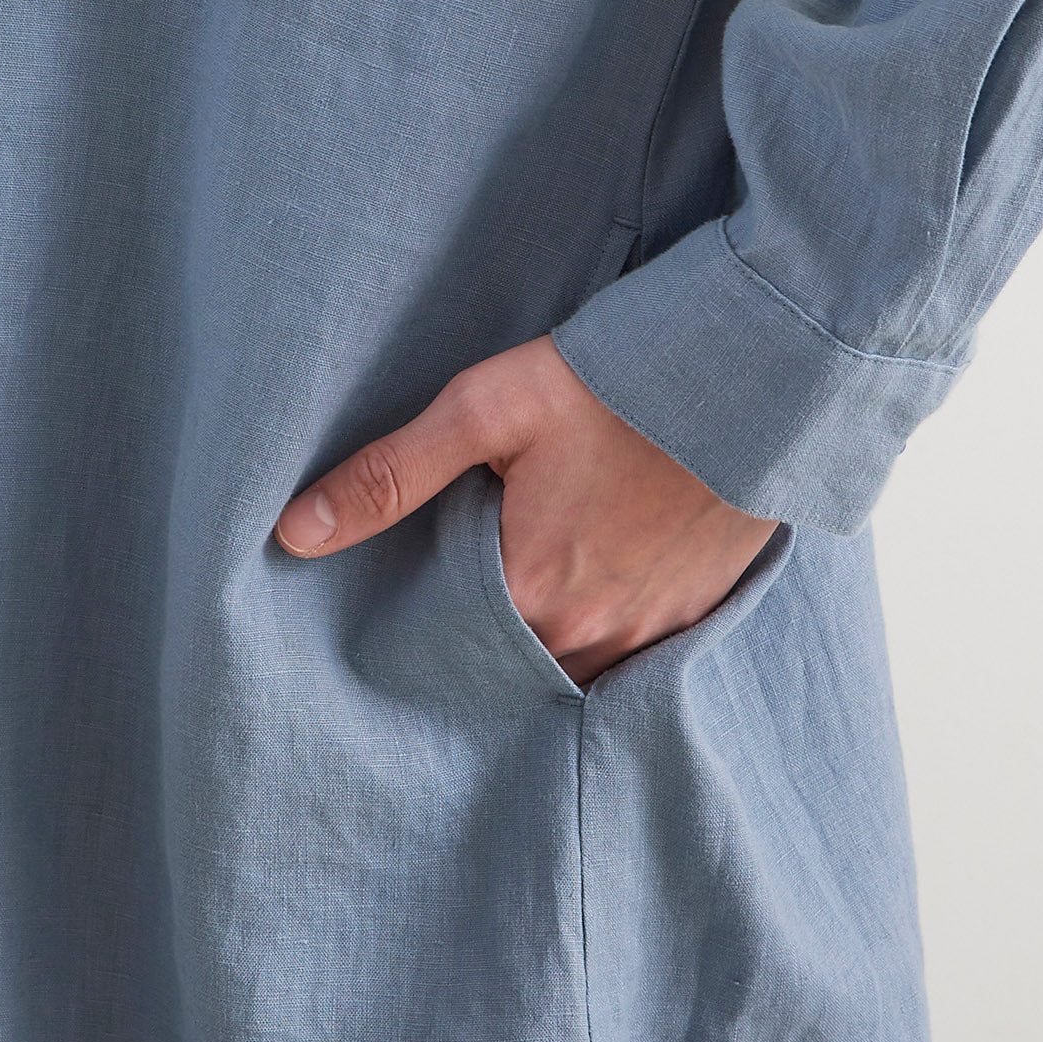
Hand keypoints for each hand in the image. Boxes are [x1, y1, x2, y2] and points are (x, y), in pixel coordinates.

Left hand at [273, 335, 780, 687]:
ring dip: (549, 646)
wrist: (749, 373)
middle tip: (471, 600)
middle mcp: (594, 633)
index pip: (453, 652)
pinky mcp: (699, 609)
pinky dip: (610, 637)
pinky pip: (638, 654)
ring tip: (532, 600)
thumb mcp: (486, 410)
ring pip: (580, 667)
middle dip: (488, 645)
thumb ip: (391, 476)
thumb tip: (293, 532)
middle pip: (517, 665)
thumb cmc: (613, 385)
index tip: (417, 607)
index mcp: (531, 594)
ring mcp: (655, 629)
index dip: (429, 632)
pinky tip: (599, 595)